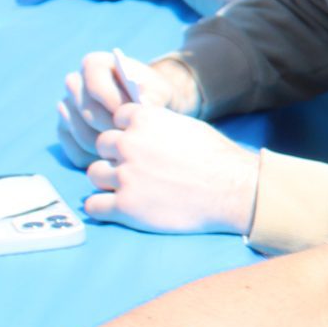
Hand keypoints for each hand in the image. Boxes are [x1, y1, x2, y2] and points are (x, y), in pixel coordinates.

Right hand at [56, 49, 190, 165]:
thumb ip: (153, 95)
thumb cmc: (153, 96)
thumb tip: (147, 104)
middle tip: (132, 137)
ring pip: (79, 133)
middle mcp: (75, 84)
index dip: (115, 103)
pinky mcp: (66, 132)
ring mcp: (67, 108)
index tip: (134, 115)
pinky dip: (95, 159)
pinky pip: (74, 151)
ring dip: (105, 146)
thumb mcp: (159, 91)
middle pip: (85, 111)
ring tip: (127, 150)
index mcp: (94, 65)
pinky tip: (115, 160)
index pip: (95, 85)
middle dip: (112, 127)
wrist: (147, 110)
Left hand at [82, 102, 260, 234]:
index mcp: (143, 119)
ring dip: (109, 181)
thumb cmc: (217, 158)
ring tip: (131, 189)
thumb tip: (141, 127)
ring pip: (94, 174)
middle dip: (116, 156)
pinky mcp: (125, 206)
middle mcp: (128, 144)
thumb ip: (157, 124)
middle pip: (102, 145)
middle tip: (138, 169)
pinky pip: (93, 206)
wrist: (234, 191)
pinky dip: (103, 208)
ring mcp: (125, 176)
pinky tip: (121, 208)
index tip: (143, 145)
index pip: (115, 119)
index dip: (129, 132)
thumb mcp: (186, 126)